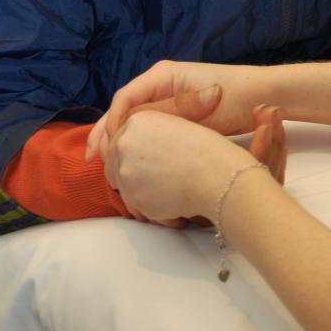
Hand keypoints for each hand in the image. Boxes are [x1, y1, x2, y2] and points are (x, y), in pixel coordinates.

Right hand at [86, 60, 271, 162]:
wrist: (263, 97)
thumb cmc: (233, 96)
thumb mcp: (197, 103)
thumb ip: (164, 111)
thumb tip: (131, 123)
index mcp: (162, 75)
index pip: (125, 98)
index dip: (111, 122)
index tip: (104, 147)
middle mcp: (160, 84)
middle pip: (123, 109)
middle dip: (105, 132)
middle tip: (91, 158)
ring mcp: (166, 98)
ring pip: (132, 120)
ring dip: (116, 139)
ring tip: (101, 162)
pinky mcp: (175, 113)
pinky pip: (146, 127)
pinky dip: (134, 142)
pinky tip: (127, 160)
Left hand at [105, 104, 285, 225]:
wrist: (215, 173)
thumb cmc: (205, 149)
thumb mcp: (175, 126)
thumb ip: (150, 134)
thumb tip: (140, 151)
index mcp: (136, 120)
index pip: (119, 140)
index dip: (132, 155)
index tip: (145, 164)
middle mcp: (124, 143)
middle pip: (114, 164)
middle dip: (132, 175)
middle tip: (156, 181)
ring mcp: (125, 171)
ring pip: (124, 189)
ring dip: (142, 194)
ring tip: (170, 195)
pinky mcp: (133, 197)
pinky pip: (137, 209)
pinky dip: (152, 211)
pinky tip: (174, 208)